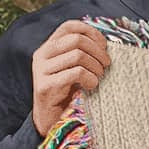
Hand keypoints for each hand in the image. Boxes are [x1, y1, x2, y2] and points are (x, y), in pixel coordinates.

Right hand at [31, 21, 111, 136]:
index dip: (90, 32)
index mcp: (49, 47)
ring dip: (95, 67)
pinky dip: (90, 79)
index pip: (69, 26)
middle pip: (76, 39)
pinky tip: (91, 87)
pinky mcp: (45, 86)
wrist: (51, 122)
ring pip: (78, 55)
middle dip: (97, 52)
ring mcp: (41, 70)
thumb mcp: (75, 70)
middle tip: (106, 66)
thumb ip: (83, 55)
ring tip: (99, 78)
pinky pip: (75, 73)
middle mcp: (42, 55)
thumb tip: (106, 45)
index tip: (104, 46)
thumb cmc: (69, 95)